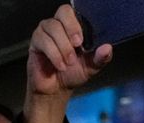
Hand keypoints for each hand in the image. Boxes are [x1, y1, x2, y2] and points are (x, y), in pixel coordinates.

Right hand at [24, 4, 112, 122]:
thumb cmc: (72, 74)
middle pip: (63, 11)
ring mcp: (46, 31)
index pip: (76, 11)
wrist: (56, 90)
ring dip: (63, 47)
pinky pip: (43, 40)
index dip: (79, 22)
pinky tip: (60, 65)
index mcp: (74, 26)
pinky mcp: (36, 41)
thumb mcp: (91, 67)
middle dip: (71, 28)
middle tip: (77, 45)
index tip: (83, 39)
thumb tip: (107, 48)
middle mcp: (60, 25)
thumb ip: (101, 58)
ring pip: (53, 27)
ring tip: (68, 62)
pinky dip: (54, 54)